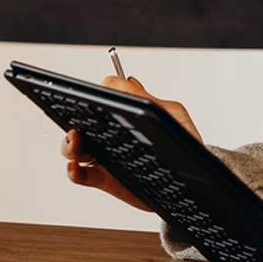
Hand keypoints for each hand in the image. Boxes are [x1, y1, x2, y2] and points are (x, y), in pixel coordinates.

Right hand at [61, 75, 203, 210]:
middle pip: (81, 121)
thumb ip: (152, 100)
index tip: (96, 96)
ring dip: (69, 143)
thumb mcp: (174, 116)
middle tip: (79, 120)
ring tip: (76, 140)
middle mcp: (111, 133)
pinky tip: (76, 166)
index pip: (102, 98)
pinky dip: (73, 171)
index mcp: (126, 114)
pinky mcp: (104, 179)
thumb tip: (129, 82)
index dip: (96, 94)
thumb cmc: (185, 143)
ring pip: (74, 147)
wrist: (193, 180)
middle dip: (73, 118)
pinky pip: (80, 175)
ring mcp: (105, 156)